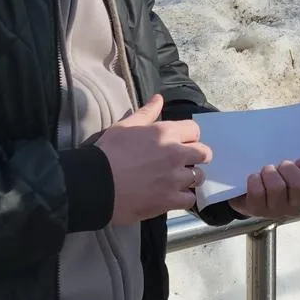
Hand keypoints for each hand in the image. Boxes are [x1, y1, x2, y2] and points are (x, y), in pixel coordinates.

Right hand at [94, 95, 213, 222]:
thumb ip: (146, 113)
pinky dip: (183, 198)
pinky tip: (173, 196)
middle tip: (184, 162)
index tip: (182, 142)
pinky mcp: (169, 200)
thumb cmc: (108, 152)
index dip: (189, 136)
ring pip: (199, 177)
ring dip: (190, 178)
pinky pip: (189, 199)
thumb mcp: (125, 126)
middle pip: (204, 153)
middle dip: (197, 156)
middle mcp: (175, 154)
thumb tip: (159, 98)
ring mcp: (174, 178)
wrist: (95, 183)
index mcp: (165, 132)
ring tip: (178, 181)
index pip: (195, 129)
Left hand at [233, 160, 299, 218]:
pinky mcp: (258, 210)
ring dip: (270, 173)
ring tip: (267, 172)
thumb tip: (299, 143)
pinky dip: (255, 180)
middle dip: (288, 168)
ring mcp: (277, 210)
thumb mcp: (293, 168)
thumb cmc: (277, 175)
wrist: (249, 191)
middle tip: (281, 166)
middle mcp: (297, 205)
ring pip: (277, 188)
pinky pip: (258, 192)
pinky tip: (256, 179)